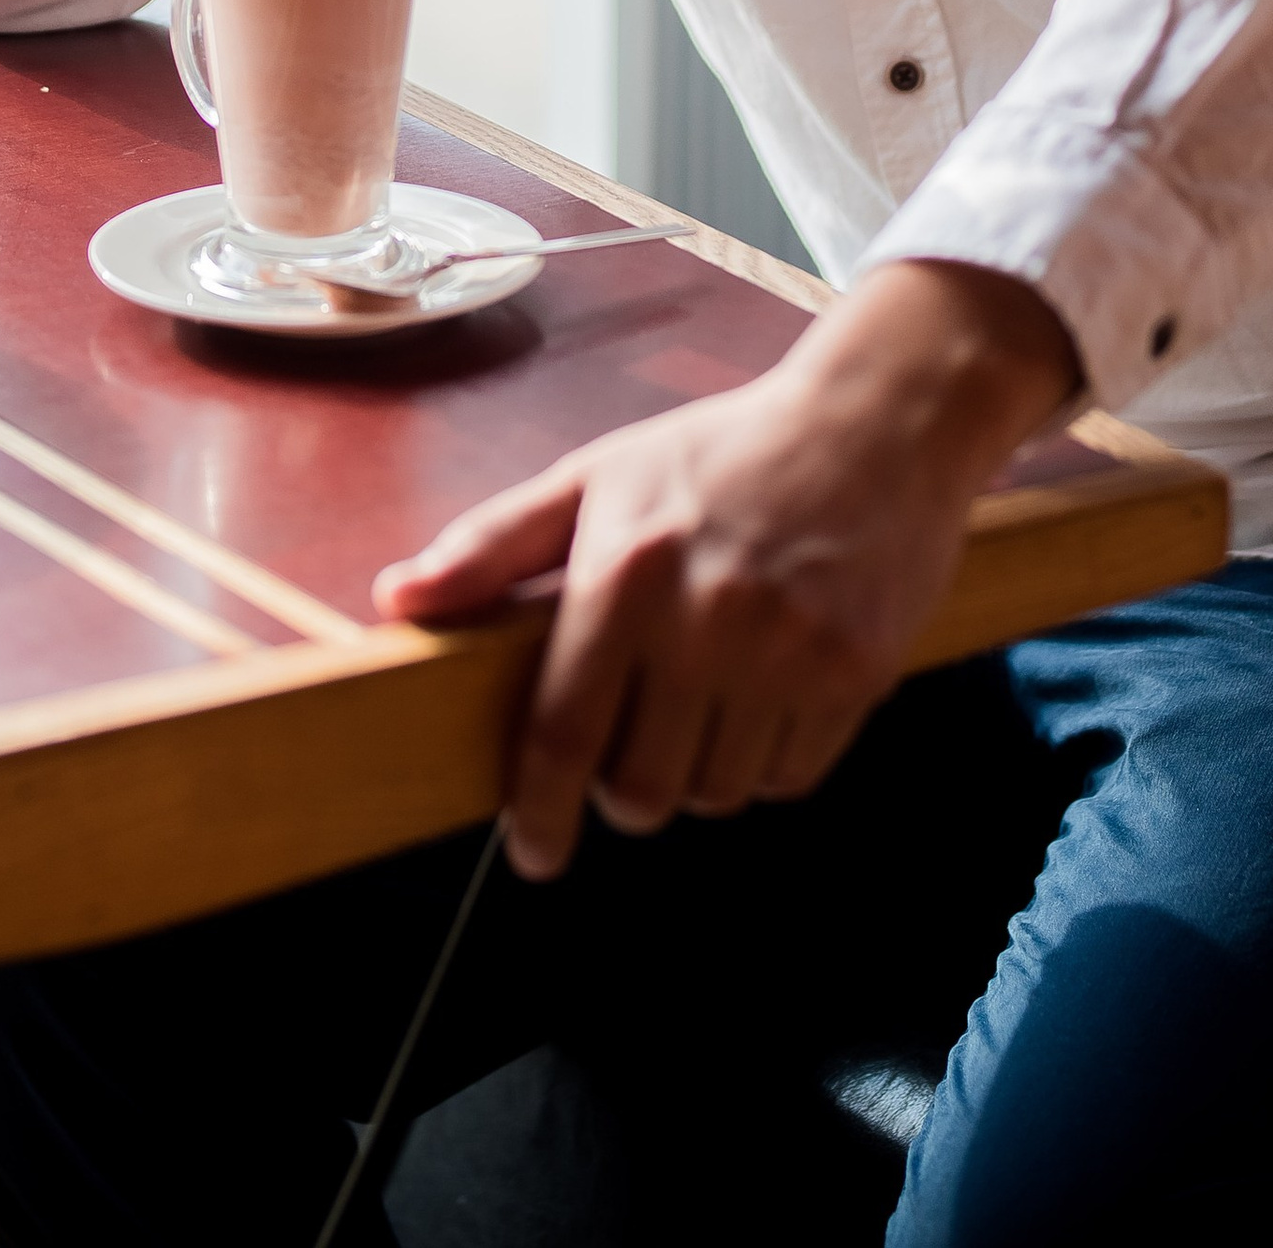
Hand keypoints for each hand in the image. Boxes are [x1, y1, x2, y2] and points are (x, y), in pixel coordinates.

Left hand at [373, 261, 1079, 878]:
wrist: (875, 422)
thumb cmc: (722, 450)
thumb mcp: (598, 477)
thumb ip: (493, 545)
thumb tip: (396, 600)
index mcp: (627, 570)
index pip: (564, 732)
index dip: (540, 812)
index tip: (534, 850)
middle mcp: (706, 618)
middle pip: (642, 788)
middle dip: (624, 790)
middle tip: (632, 748)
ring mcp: (788, 651)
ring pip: (717, 793)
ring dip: (698, 775)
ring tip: (705, 706)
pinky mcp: (857, 673)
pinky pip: (790, 779)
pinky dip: (765, 764)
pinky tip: (763, 700)